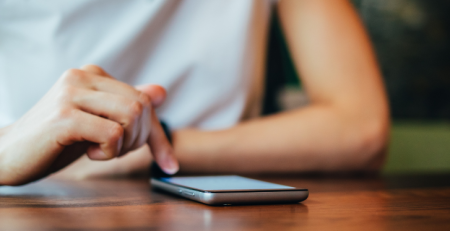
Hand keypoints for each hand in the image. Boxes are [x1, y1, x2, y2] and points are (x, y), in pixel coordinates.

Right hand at [0, 65, 177, 184]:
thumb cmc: (57, 140)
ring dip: (125, 144)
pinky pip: (113, 133)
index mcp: (93, 75)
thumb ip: (127, 105)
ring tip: (101, 150)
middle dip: (140, 139)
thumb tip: (161, 91)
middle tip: (115, 151)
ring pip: (131, 115)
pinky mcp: (65, 116)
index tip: (169, 164)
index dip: (157, 135)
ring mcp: (71, 93)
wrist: (9, 154)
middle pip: (142, 106)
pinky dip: (110, 151)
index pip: (144, 100)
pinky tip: (89, 153)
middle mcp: (83, 77)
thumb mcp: (98, 121)